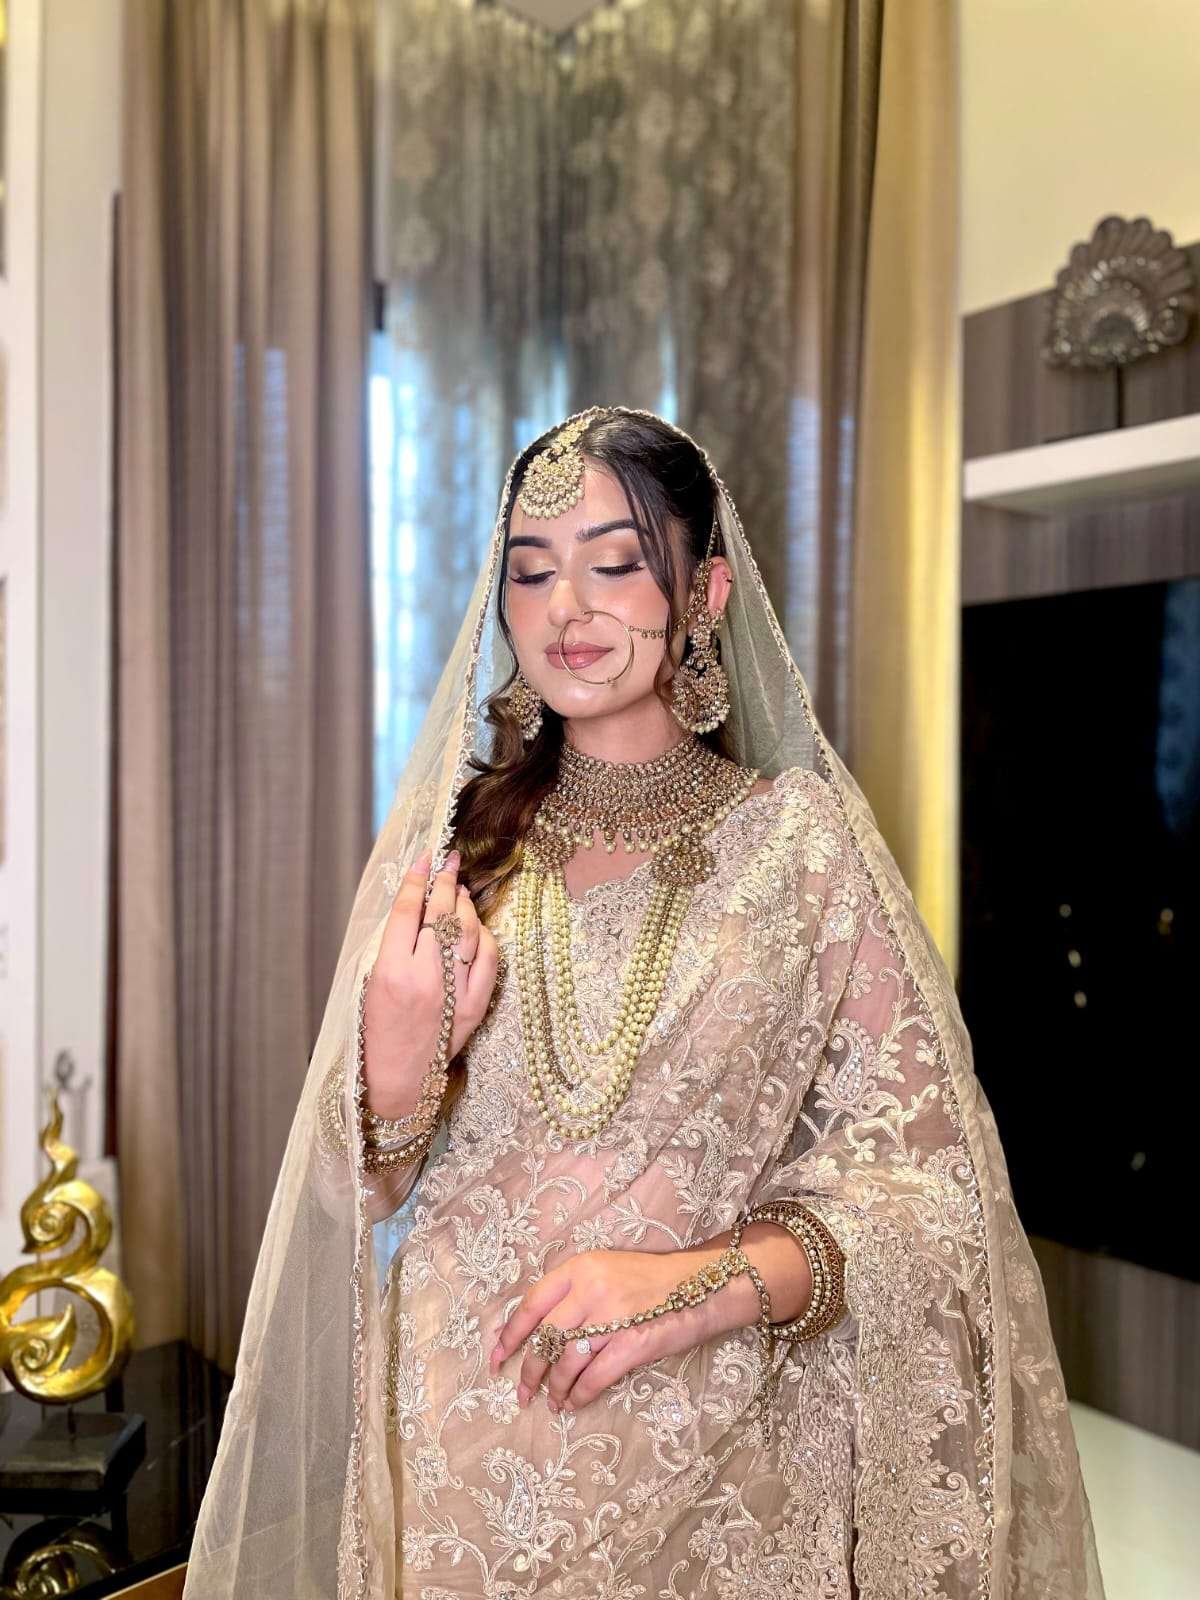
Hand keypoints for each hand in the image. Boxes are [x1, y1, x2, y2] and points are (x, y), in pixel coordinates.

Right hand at [362, 847, 499, 1118]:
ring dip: (464, 904)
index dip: (415, 880)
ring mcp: (454, 993)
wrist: (398, 1080)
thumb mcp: (369, 984)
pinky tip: (475, 925)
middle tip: (449, 859)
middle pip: (440, 915)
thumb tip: (415, 903)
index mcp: (390, 973)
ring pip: (466, 933)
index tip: (423, 858)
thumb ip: (391, 945)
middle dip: (445, 881)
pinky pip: (488, 959)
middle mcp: (425, 980)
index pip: (406, 912)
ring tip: (459, 887)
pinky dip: (483, 936)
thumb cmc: (376, 1031)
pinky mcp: (474, 1007)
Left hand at [487, 1246, 757, 1414]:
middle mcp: (590, 1288)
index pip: (531, 1303)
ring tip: (552, 1403)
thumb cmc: (651, 1280)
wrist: (703, 1284)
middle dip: (528, 1371)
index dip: (509, 1334)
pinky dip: (581, 1395)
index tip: (496, 1358)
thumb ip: (574, 1293)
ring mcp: (612, 1316)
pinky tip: (575, 1403)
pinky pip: (595, 1377)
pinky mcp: (633, 1343)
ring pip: (566, 1361)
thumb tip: (539, 1329)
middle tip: (521, 1393)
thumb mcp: (606, 1271)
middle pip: (545, 1337)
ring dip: (555, 1388)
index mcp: (579, 1267)